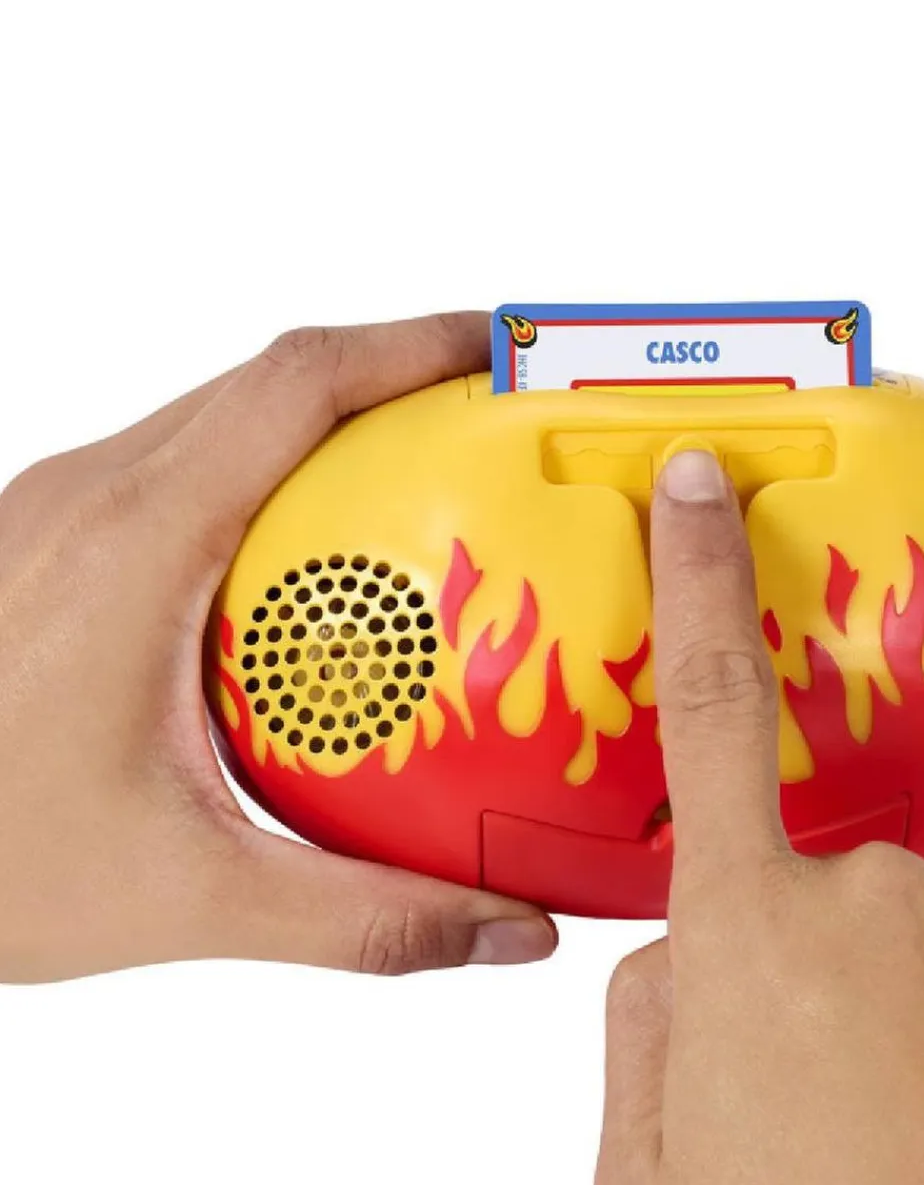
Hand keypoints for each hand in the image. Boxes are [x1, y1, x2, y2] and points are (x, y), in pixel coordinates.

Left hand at [0, 314, 556, 982]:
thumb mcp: (189, 896)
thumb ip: (364, 916)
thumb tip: (512, 930)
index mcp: (136, 544)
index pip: (299, 387)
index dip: (415, 346)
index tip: (504, 352)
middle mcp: (96, 494)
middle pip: (274, 380)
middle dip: (399, 369)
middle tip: (499, 410)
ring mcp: (68, 505)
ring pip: (228, 414)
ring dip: (337, 417)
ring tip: (435, 466)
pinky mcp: (58, 533)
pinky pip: (191, 463)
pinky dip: (280, 471)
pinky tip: (323, 554)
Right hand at [596, 450, 923, 1183]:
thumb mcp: (652, 1166)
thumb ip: (652, 1027)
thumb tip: (694, 955)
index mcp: (747, 935)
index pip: (709, 711)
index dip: (697, 582)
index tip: (701, 483)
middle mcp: (879, 899)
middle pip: (814, 888)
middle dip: (803, 961)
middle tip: (818, 1102)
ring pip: (920, 934)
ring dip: (906, 1009)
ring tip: (914, 1137)